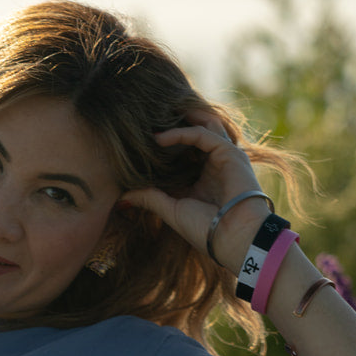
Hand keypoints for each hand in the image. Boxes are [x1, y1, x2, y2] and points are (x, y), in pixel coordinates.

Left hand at [118, 111, 268, 273]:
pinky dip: (180, 133)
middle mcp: (216, 163)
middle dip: (176, 122)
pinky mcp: (229, 152)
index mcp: (205, 177)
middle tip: (150, 117)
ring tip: (155, 116)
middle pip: (197, 130)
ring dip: (181, 118)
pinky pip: (202, 133)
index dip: (166, 143)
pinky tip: (159, 139)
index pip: (186, 150)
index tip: (141, 140)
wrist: (233, 238)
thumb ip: (150, 198)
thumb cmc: (206, 230)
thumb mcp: (172, 210)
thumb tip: (122, 198)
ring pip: (204, 124)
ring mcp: (224, 156)